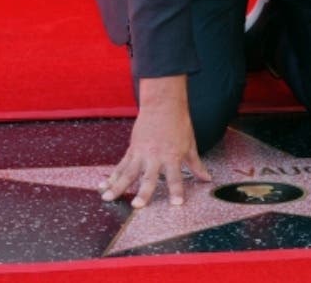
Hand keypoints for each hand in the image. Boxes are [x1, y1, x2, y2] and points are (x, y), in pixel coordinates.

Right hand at [99, 75, 211, 207]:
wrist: (162, 104)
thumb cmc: (178, 124)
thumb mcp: (190, 144)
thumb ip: (196, 164)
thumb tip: (207, 179)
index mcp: (172, 156)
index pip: (176, 177)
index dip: (176, 190)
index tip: (176, 204)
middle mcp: (155, 157)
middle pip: (149, 177)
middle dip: (143, 192)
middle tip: (137, 206)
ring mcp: (141, 153)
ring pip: (128, 172)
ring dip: (118, 186)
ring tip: (107, 198)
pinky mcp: (132, 149)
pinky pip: (121, 165)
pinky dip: (112, 176)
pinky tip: (103, 185)